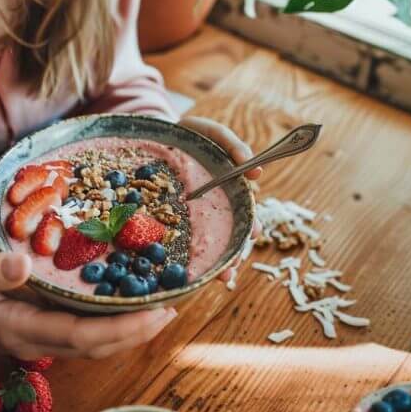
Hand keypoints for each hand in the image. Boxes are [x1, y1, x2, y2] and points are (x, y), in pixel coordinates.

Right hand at [0, 253, 176, 359]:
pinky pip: (83, 335)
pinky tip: (124, 308)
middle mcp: (36, 342)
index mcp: (21, 330)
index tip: (155, 312)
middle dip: (136, 333)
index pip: (82, 336)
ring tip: (159, 311)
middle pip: (97, 347)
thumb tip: (22, 266)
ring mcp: (39, 341)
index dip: (123, 328)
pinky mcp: (40, 332)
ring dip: (128, 333)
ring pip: (93, 345)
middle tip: (172, 309)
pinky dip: (110, 326)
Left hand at [179, 116, 260, 284]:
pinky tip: (193, 277)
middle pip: (228, 235)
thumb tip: (255, 168)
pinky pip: (181, 242)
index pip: (244, 213)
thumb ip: (232, 144)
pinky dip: (190, 260)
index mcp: (227, 190)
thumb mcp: (212, 133)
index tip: (252, 235)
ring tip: (221, 278)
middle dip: (234, 254)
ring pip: (210, 244)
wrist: (154, 136)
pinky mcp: (172, 221)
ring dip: (218, 262)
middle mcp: (213, 208)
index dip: (249, 225)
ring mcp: (193, 217)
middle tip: (232, 268)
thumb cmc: (189, 135)